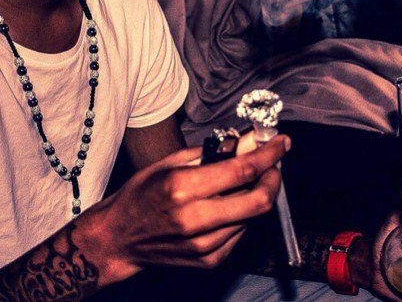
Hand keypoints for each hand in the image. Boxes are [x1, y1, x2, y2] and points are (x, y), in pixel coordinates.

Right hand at [97, 135, 289, 280]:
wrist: (119, 238)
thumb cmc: (142, 193)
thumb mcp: (172, 162)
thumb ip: (214, 152)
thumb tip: (249, 141)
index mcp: (182, 188)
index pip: (242, 170)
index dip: (269, 155)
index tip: (282, 143)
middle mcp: (195, 219)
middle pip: (258, 201)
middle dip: (274, 179)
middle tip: (272, 165)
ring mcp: (203, 245)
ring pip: (252, 216)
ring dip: (257, 195)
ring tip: (243, 182)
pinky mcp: (209, 260)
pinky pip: (241, 232)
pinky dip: (242, 214)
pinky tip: (227, 204)